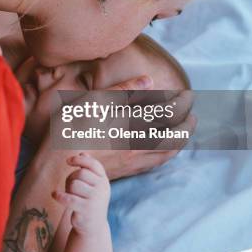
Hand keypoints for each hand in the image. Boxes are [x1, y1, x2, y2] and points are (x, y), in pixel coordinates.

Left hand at [52, 153, 109, 235]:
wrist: (93, 226)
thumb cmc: (89, 200)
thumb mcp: (93, 184)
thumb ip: (88, 169)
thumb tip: (83, 152)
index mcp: (104, 180)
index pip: (94, 164)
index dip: (80, 160)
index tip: (68, 161)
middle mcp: (102, 189)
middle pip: (81, 173)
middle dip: (71, 178)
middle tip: (70, 187)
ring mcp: (95, 199)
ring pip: (74, 184)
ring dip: (68, 189)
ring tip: (71, 196)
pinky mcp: (86, 210)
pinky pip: (68, 198)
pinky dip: (59, 196)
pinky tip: (54, 194)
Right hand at [55, 81, 195, 179]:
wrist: (59, 167)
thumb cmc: (70, 129)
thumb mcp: (91, 101)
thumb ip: (121, 91)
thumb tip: (149, 81)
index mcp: (131, 121)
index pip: (168, 111)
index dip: (182, 102)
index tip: (187, 94)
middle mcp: (137, 142)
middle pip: (175, 135)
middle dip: (188, 122)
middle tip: (192, 111)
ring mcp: (134, 159)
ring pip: (169, 151)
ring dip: (182, 138)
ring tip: (185, 128)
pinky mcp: (127, 170)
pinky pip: (157, 163)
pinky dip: (169, 153)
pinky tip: (166, 148)